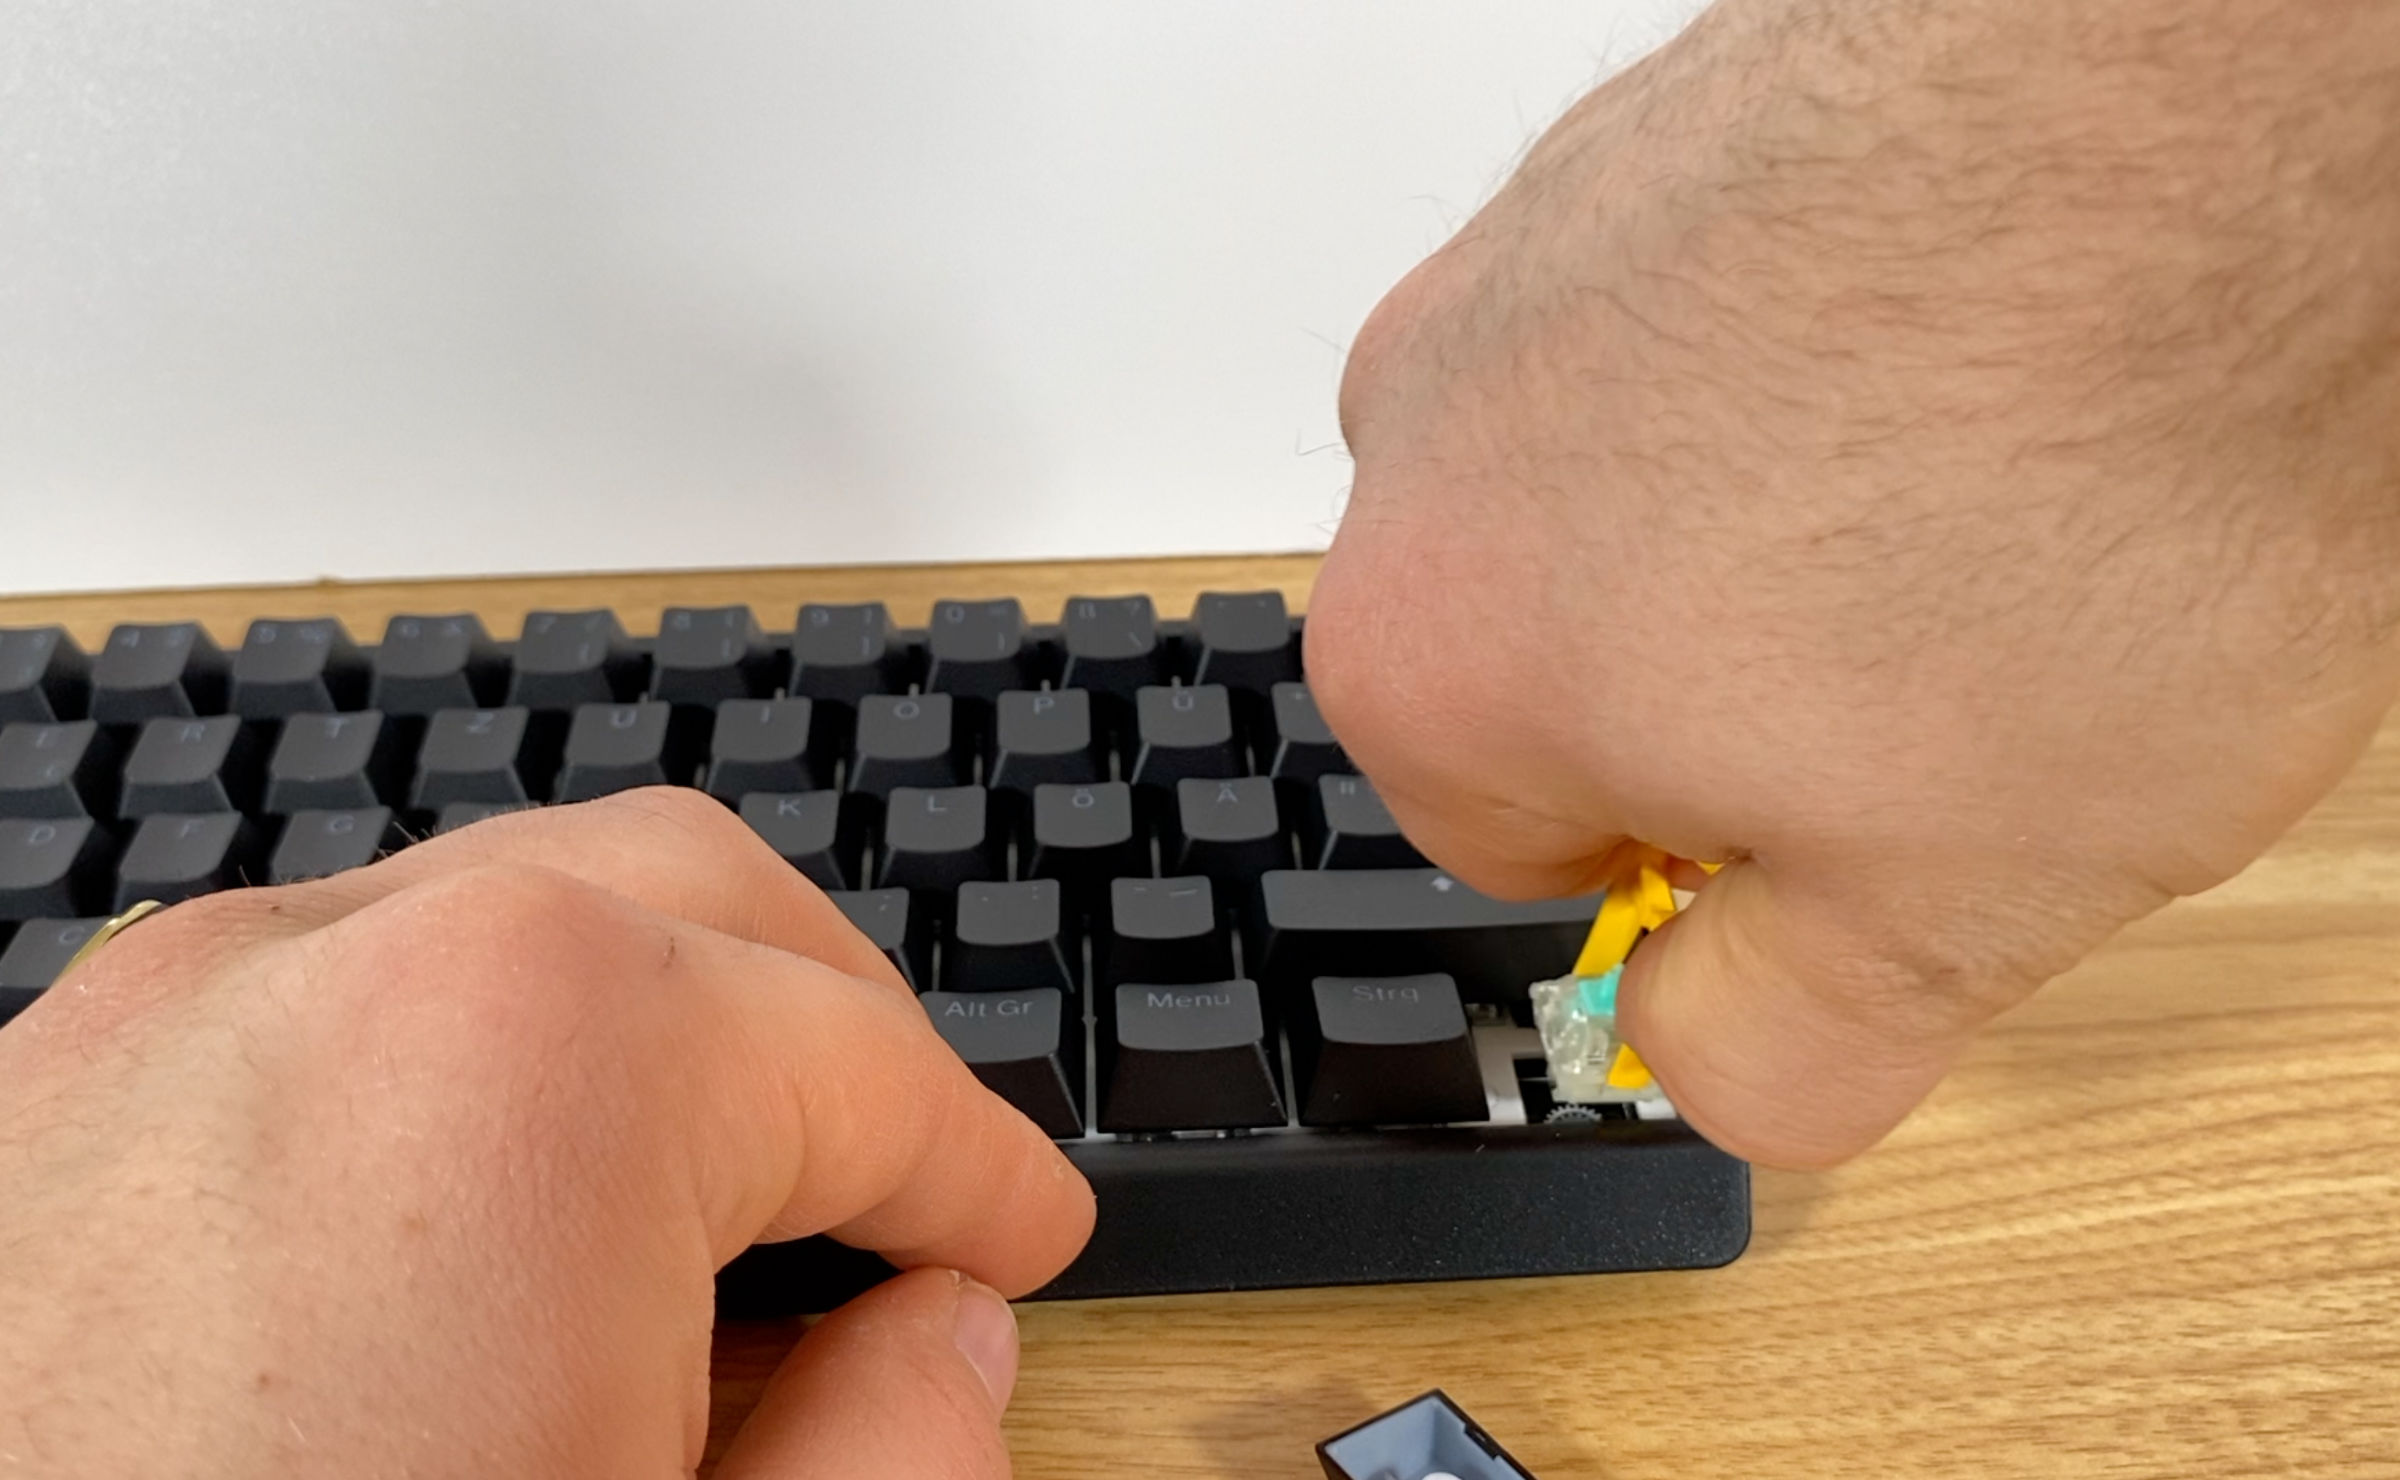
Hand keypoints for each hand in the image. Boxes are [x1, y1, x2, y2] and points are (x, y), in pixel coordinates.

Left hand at [0, 790, 1093, 1476]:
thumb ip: (888, 1460)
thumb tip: (935, 1343)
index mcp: (535, 1059)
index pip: (862, 1063)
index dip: (980, 1166)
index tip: (1012, 1231)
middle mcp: (320, 981)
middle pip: (683, 896)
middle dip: (825, 1029)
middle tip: (901, 1180)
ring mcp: (138, 1028)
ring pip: (487, 925)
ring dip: (635, 1036)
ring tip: (689, 1234)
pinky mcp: (24, 1119)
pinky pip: (309, 1019)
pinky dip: (449, 1084)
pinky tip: (464, 1269)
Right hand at [1309, 0, 2399, 1166]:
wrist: (2220, 122)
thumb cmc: (2084, 476)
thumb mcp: (1954, 913)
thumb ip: (1767, 1051)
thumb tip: (1690, 1047)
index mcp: (1429, 651)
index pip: (1514, 847)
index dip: (1712, 861)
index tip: (1844, 821)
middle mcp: (1425, 432)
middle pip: (1563, 648)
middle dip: (1730, 682)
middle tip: (1942, 666)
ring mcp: (1527, 256)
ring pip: (1636, 477)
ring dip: (1780, 518)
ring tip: (1983, 500)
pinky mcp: (1641, 136)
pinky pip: (1704, 318)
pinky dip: (1822, 363)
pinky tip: (1978, 369)